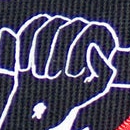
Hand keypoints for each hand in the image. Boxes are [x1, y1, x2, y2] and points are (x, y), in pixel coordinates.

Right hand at [0, 13, 119, 124]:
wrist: (46, 103)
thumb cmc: (74, 95)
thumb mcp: (96, 89)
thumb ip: (105, 71)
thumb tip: (93, 47)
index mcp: (99, 38)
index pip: (93, 30)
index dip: (80, 51)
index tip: (72, 74)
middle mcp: (80, 28)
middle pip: (69, 27)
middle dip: (59, 56)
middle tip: (53, 78)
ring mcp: (57, 26)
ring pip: (48, 26)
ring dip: (41, 53)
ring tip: (41, 76)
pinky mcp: (36, 30)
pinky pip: (29, 30)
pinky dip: (24, 50)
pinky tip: (25, 69)